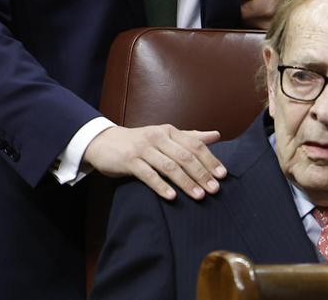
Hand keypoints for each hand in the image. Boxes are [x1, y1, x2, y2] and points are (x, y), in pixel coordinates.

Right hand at [83, 124, 225, 200]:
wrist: (104, 142)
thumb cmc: (139, 141)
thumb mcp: (164, 136)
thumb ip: (190, 137)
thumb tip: (216, 135)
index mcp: (169, 131)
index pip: (195, 145)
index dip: (210, 160)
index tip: (223, 175)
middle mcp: (158, 137)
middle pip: (185, 156)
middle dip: (201, 174)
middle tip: (214, 190)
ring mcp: (143, 149)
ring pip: (169, 166)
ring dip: (186, 182)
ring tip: (199, 195)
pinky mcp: (129, 161)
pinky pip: (148, 175)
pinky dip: (161, 186)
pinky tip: (172, 197)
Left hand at [239, 0, 310, 29]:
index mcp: (265, 7)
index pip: (239, 9)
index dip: (232, 0)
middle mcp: (265, 21)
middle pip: (240, 15)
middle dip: (237, 3)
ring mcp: (266, 27)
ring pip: (246, 20)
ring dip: (243, 9)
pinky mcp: (267, 28)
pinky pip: (251, 23)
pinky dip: (249, 15)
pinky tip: (250, 4)